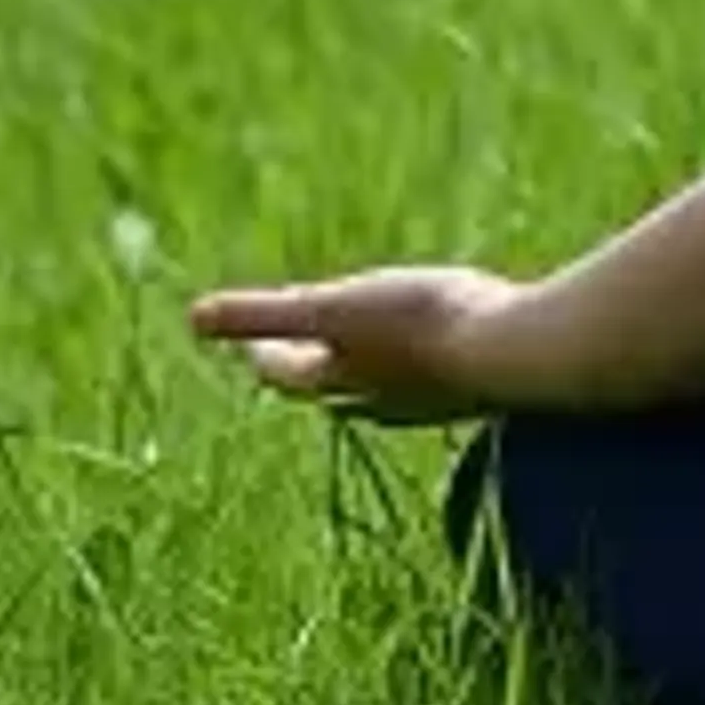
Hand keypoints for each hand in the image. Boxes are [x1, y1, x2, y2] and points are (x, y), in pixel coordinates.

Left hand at [188, 264, 528, 421]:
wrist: (513, 352)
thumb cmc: (421, 324)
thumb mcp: (331, 306)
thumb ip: (262, 313)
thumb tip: (192, 317)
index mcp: (342, 376)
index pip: (288, 373)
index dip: (266, 356)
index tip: (252, 347)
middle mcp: (382, 397)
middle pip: (334, 390)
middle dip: (316, 372)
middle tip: (302, 356)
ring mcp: (433, 398)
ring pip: (388, 393)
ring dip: (372, 377)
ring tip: (372, 361)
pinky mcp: (477, 389)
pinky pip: (440, 384)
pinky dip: (426, 374)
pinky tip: (447, 360)